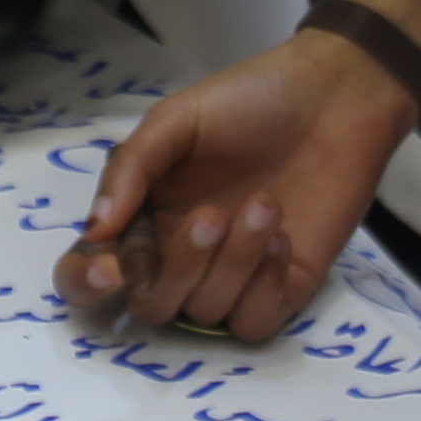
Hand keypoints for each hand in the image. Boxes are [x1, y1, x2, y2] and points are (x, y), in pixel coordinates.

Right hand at [58, 0, 420, 338]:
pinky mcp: (281, 291)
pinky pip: (252, 324)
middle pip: (151, 306)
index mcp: (143, 217)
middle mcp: (179, 256)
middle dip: (178, 269)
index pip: (90, 273)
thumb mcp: (176, 119)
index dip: (86, 283)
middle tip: (213, 215)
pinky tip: (284, 238)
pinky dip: (263, 286)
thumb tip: (94, 231)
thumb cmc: (248, 101)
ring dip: (233, 262)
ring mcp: (231, 277)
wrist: (334, 97)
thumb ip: (130, 170)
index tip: (111, 269)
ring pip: (204, 313)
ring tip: (266, 204)